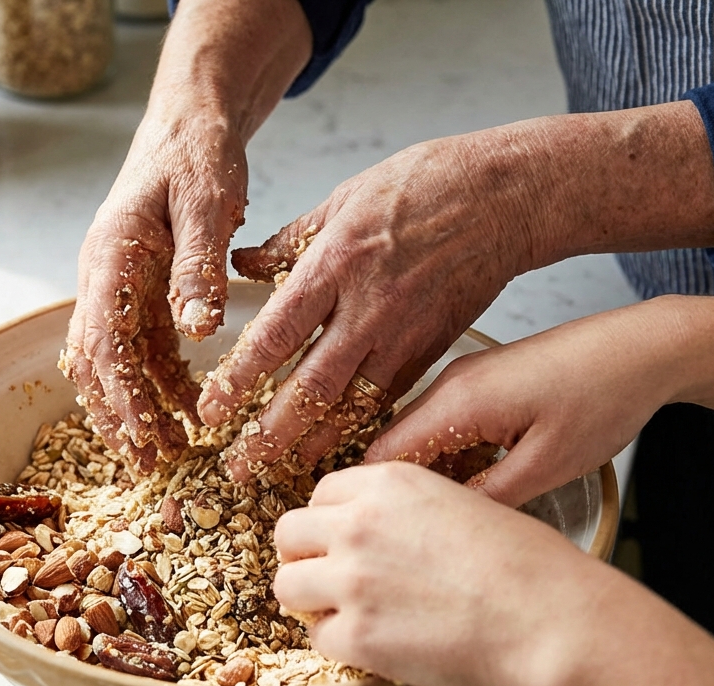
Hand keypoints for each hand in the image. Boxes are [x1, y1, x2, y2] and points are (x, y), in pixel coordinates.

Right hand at [61, 114, 247, 473]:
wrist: (190, 123)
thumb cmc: (196, 154)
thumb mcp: (205, 201)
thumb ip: (199, 265)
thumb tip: (199, 329)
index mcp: (109, 256)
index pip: (103, 339)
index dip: (120, 393)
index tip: (144, 434)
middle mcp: (103, 277)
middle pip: (97, 362)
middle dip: (118, 416)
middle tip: (148, 465)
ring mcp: (118, 286)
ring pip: (116, 362)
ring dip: (137, 407)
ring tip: (167, 452)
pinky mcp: (141, 291)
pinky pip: (142, 347)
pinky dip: (159, 383)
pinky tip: (185, 411)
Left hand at [203, 135, 542, 481]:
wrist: (501, 196)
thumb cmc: (424, 186)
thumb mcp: (341, 200)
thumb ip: (289, 242)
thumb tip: (244, 265)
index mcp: (335, 265)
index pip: (275, 335)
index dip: (240, 380)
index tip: (212, 410)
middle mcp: (367, 308)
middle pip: (310, 387)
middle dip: (269, 433)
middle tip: (237, 466)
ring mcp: (403, 334)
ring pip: (352, 405)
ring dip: (314, 443)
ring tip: (282, 471)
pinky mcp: (432, 349)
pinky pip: (389, 398)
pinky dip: (362, 427)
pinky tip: (339, 447)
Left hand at [272, 461, 590, 685]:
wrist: (549, 618)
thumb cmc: (528, 567)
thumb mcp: (463, 503)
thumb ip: (407, 512)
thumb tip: (385, 533)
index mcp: (388, 484)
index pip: (322, 494)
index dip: (330, 522)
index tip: (341, 542)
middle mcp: (358, 524)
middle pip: (289, 533)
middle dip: (305, 557)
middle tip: (330, 579)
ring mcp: (351, 579)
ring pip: (288, 586)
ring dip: (312, 602)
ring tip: (348, 614)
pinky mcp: (356, 634)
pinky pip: (319, 638)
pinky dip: (342, 645)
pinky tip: (378, 643)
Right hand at [365, 299, 684, 507]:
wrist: (643, 349)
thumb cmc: (604, 398)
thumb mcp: (546, 465)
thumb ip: (486, 498)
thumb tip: (445, 524)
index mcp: (457, 402)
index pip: (382, 457)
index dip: (377, 501)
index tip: (386, 536)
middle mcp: (449, 385)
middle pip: (396, 448)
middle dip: (406, 494)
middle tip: (428, 536)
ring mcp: (464, 380)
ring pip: (423, 439)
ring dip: (434, 477)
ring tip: (463, 515)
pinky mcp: (482, 383)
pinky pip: (447, 426)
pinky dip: (455, 458)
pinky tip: (484, 483)